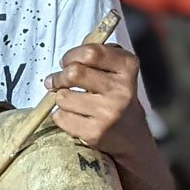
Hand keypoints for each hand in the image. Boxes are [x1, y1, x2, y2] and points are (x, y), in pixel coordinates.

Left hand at [44, 42, 149, 158]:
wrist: (132, 137)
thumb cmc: (118, 98)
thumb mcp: (118, 71)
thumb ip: (97, 56)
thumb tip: (67, 57)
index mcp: (127, 68)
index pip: (91, 53)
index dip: (71, 55)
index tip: (67, 62)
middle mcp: (121, 90)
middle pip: (74, 73)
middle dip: (59, 77)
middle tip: (58, 81)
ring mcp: (108, 113)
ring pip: (63, 96)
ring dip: (61, 98)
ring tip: (71, 101)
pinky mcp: (95, 132)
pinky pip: (60, 116)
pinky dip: (61, 115)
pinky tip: (74, 116)